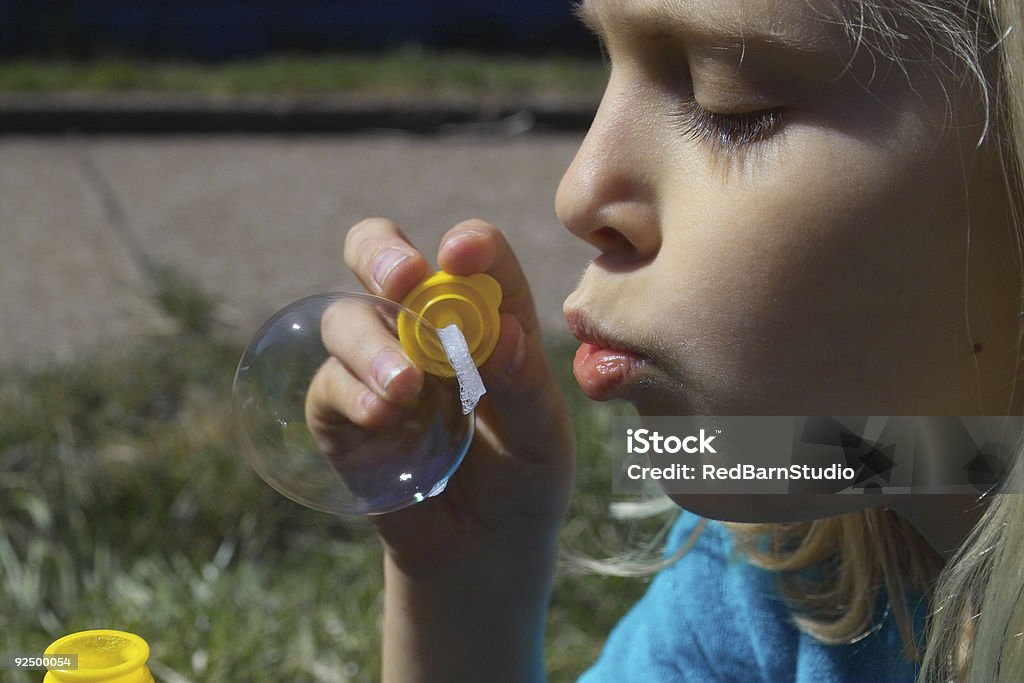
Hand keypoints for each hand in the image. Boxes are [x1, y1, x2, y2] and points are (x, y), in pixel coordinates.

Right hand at [305, 217, 575, 576]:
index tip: (461, 252)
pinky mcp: (342, 415)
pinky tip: (382, 415)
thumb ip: (525, 385)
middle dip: (381, 254)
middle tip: (401, 277)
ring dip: (371, 342)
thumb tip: (500, 333)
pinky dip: (351, 392)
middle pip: (381, 258)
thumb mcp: (542, 437)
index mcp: (484, 317)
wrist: (483, 550)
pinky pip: (328, 386)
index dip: (469, 245)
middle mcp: (423, 328)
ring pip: (347, 319)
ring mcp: (376, 367)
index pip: (474, 259)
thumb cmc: (524, 479)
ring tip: (406, 386)